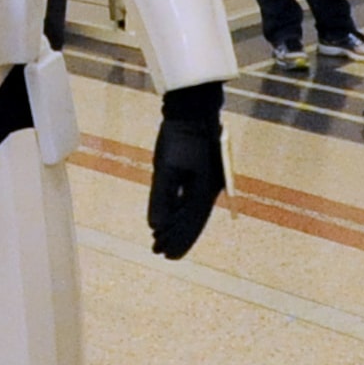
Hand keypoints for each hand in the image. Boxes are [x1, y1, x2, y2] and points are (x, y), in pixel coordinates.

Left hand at [147, 83, 225, 258]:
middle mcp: (208, 188)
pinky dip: (177, 209)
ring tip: (160, 239)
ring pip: (190, 210)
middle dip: (176, 237)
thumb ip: (161, 197)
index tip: (165, 255)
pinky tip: (168, 216)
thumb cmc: (180, 137)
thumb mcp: (166, 167)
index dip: (178, 241)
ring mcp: (204, 180)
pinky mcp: (198, 171)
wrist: (192, 110)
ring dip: (175, 225)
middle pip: (192, 220)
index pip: (190, 223)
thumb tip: (156, 226)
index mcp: (204, 190)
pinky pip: (188, 197)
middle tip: (159, 253)